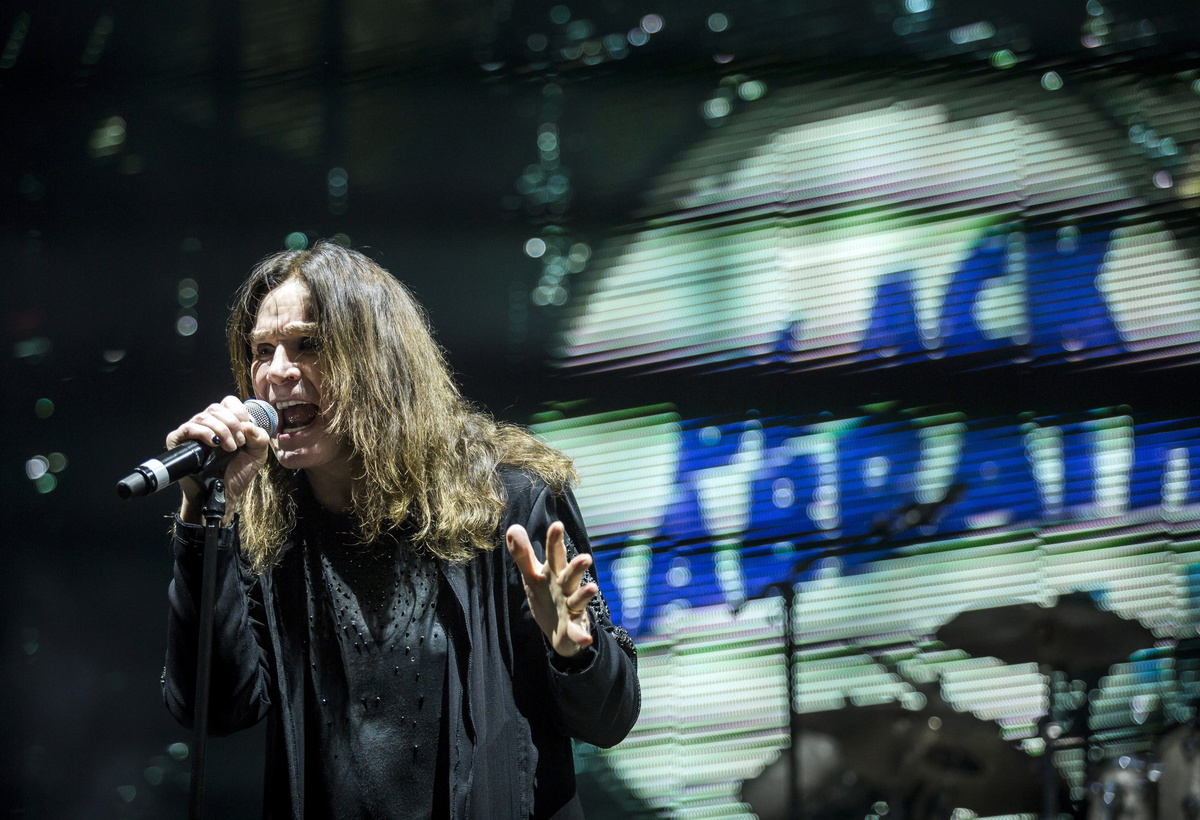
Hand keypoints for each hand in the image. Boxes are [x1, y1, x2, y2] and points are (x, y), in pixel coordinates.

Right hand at [166, 396, 271, 522]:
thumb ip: (260, 436)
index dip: (239, 413)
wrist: (222, 493)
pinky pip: (188, 428)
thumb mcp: (257, 454)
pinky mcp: (178, 441)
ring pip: (204, 416)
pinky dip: (204, 433)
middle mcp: (207, 424)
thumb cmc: (237, 473)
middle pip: (217, 408)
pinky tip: (213, 444)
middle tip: (239, 443)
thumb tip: (247, 424)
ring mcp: (192, 431)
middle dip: (232, 424)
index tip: (245, 432)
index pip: (229, 402)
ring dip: (221, 430)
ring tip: (230, 448)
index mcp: (225, 422)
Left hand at [506, 521, 596, 657]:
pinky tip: (586, 639)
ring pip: (578, 599)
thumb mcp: (532, 575)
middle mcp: (565, 587)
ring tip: (592, 588)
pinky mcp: (572, 627)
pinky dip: (581, 635)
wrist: (559, 630)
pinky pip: (576, 632)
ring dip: (585, 595)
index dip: (554, 541)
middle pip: (570, 575)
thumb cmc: (547, 595)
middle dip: (577, 567)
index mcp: (554, 573)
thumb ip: (522, 554)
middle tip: (585, 558)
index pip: (554, 555)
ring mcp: (570, 607)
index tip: (557, 525)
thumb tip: (512, 528)